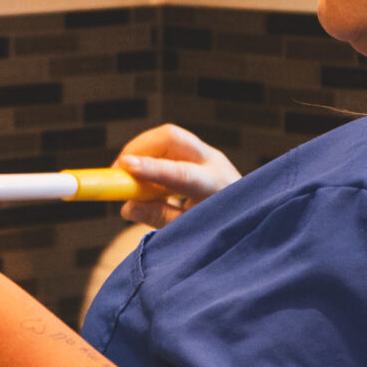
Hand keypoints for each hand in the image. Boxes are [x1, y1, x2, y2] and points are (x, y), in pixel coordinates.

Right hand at [116, 124, 239, 226]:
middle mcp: (214, 161)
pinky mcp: (200, 151)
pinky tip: (145, 177)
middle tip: (118, 170)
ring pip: (168, 137)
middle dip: (139, 147)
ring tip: (128, 177)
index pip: (181, 172)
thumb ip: (158, 216)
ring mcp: (208, 153)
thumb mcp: (188, 229)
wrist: (248, 215)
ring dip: (143, 151)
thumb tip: (126, 206)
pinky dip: (151, 155)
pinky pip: (169, 144)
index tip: (124, 167)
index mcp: (215, 186)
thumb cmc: (219, 226)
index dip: (151, 168)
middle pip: (172, 137)